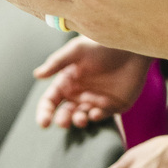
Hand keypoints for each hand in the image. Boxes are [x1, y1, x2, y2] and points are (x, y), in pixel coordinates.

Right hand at [34, 36, 151, 127]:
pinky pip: (102, 115)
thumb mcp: (77, 50)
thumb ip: (57, 62)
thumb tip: (36, 75)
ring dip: (78, 120)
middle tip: (64, 121)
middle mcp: (79, 94)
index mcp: (67, 82)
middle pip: (64, 114)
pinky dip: (97, 116)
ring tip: (81, 118)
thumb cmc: (102, 45)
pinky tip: (96, 112)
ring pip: (81, 118)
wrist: (131, 46)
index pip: (50, 102)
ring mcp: (96, 101)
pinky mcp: (113, 105)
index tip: (44, 122)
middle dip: (62, 120)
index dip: (44, 113)